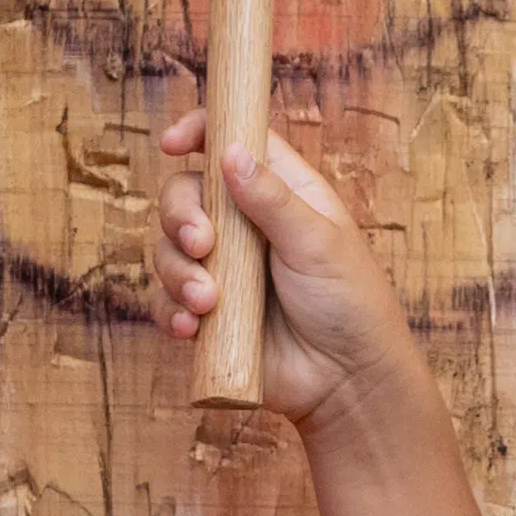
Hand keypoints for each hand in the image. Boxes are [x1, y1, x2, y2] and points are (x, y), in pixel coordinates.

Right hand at [148, 107, 420, 429]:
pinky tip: (190, 328)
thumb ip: (272, 199)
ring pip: (167, 250)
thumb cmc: (350, 303)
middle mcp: (244, 226)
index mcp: (279, 193)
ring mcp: (222, 270)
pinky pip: (164, 301)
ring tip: (208, 304)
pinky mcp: (206, 316)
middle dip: (180, 216)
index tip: (173, 143)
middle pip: (184, 195)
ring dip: (177, 273)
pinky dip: (168, 310)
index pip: (232, 144)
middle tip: (202, 245)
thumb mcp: (318, 242)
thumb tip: (230, 151)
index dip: (200, 133)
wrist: (346, 382)